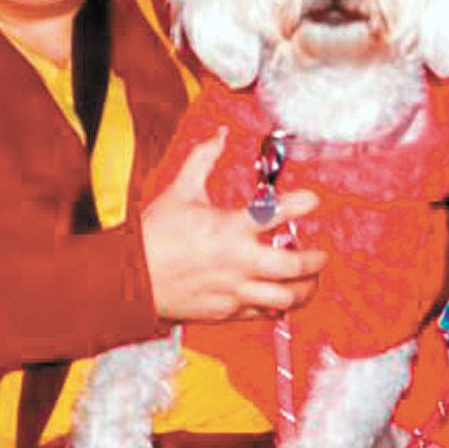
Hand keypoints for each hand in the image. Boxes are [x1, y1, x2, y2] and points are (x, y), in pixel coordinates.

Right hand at [139, 130, 327, 321]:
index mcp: (228, 228)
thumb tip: (220, 134)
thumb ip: (203, 160)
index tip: (313, 200)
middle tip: (321, 255)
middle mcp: (237, 262)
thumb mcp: (179, 191)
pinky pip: (264, 314)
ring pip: (285, 298)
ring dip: (304, 289)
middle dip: (315, 261)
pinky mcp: (226, 312)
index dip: (301, 204)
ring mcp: (234, 290)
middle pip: (293, 267)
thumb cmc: (153, 235)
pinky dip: (278, 306)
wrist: (127, 279)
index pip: (277, 214)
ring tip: (308, 281)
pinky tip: (281, 295)